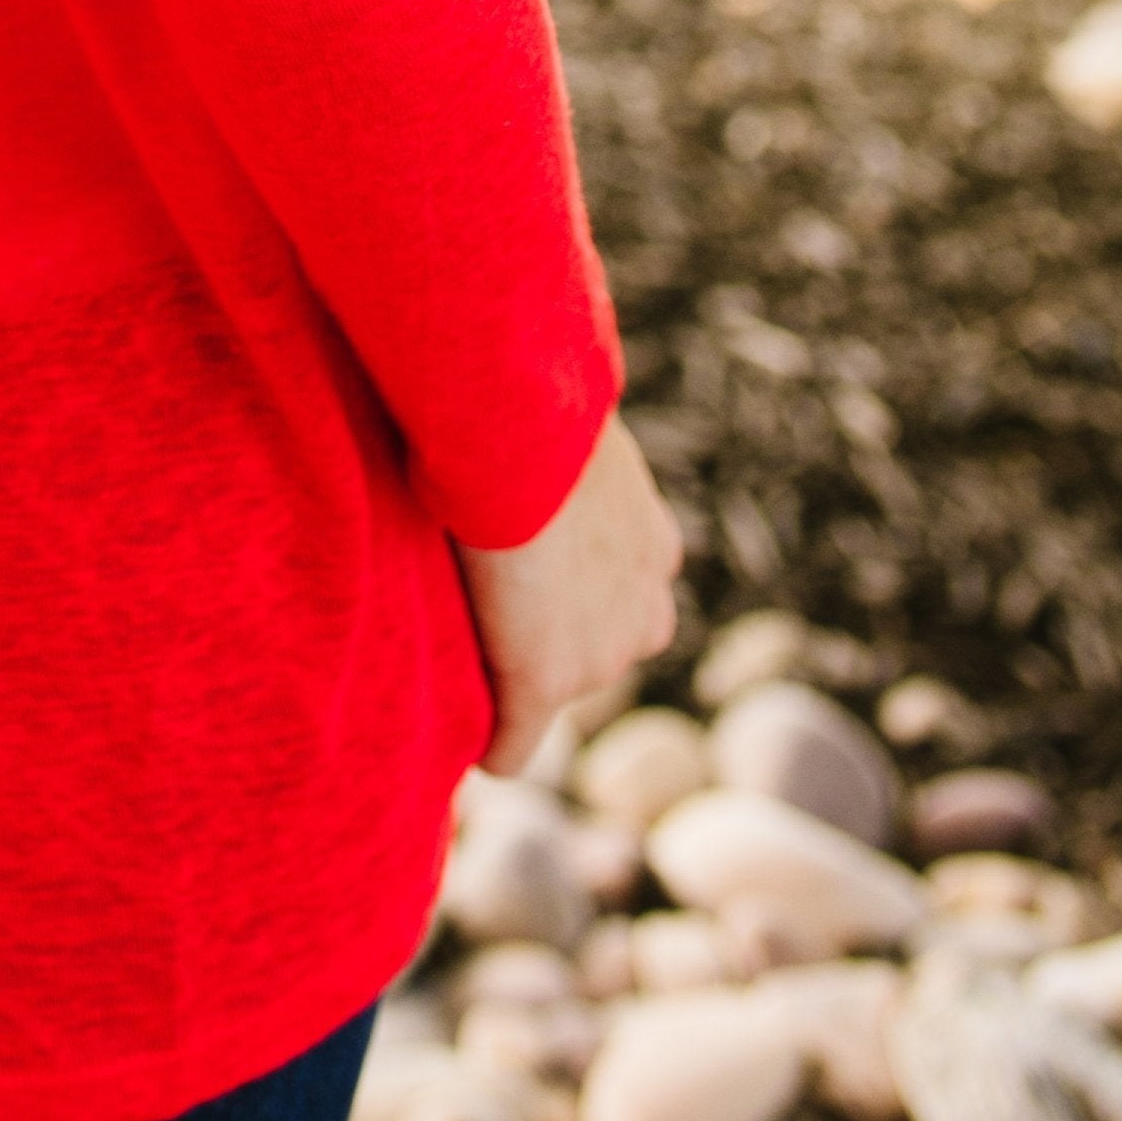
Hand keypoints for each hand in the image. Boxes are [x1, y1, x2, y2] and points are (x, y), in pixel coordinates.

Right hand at [456, 411, 681, 776]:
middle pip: (596, 650)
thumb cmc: (536, 403)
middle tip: (487, 592)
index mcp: (657, 550)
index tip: (523, 565)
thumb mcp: (572, 419)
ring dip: (519, 670)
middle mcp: (647, 613)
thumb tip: (549, 376)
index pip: (618, 597)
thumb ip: (568, 443)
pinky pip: (515, 743)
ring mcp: (599, 658)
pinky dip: (494, 744)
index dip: (567, 584)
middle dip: (553, 634)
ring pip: (557, 687)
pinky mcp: (543, 682)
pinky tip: (466, 738)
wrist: (519, 431)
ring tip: (464, 632)